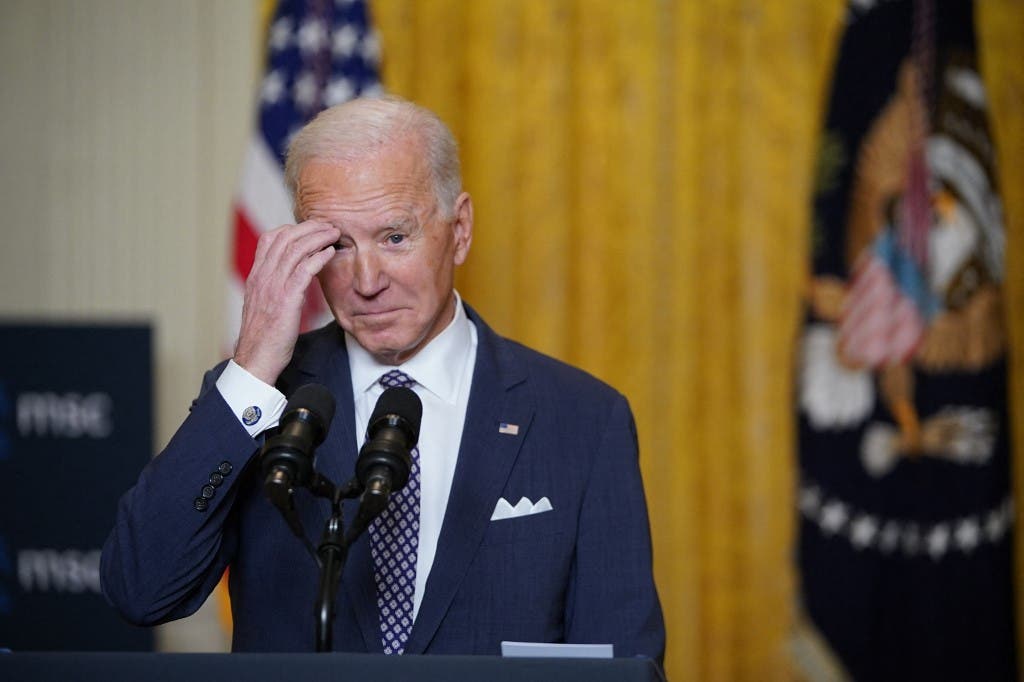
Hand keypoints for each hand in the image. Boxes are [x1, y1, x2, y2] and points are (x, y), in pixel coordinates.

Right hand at [233, 221, 339, 384]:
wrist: (256, 357)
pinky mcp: (286, 299)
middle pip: (285, 238)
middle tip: (328, 225)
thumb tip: (293, 275)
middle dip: (310, 227)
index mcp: (256, 276)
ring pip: (296, 250)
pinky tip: (330, 252)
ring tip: (334, 233)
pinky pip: (304, 270)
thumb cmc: (264, 335)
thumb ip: (275, 285)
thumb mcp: (264, 303)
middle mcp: (263, 277)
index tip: (311, 227)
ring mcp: (273, 287)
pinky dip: (319, 257)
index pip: (270, 239)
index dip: (292, 228)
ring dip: (318, 237)